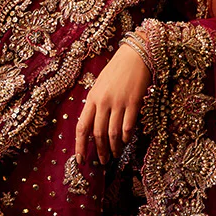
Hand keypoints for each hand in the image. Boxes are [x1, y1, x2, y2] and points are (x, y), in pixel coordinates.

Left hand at [75, 41, 151, 165]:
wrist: (135, 54)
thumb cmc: (117, 70)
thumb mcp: (99, 85)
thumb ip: (95, 104)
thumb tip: (93, 126)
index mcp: (92, 98)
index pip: (82, 127)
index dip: (79, 146)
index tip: (80, 160)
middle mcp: (103, 102)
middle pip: (98, 133)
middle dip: (99, 151)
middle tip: (102, 161)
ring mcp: (119, 102)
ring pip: (113, 133)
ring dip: (113, 147)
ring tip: (114, 155)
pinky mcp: (134, 102)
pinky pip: (128, 126)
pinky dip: (126, 137)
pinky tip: (126, 142)